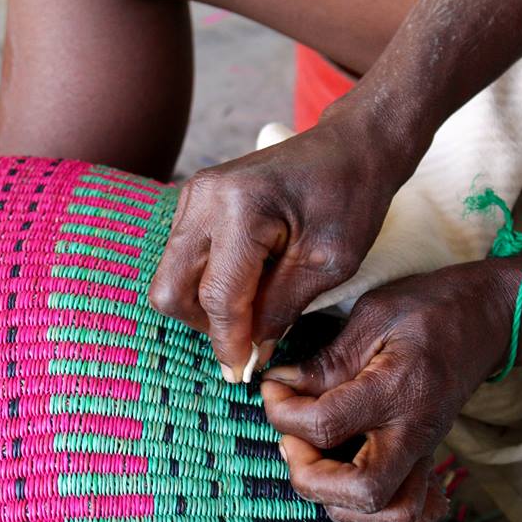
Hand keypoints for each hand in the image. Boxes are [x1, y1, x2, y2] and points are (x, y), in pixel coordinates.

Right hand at [149, 113, 419, 381]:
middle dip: (206, 326)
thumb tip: (248, 354)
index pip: (216, 298)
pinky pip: (180, 261)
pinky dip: (205, 284)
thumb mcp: (326, 264)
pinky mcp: (194, 202)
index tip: (243, 374)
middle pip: (171, 292)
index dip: (229, 343)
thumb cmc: (350, 198)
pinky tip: (247, 286)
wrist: (351, 147)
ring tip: (254, 310)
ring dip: (204, 307)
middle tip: (249, 340)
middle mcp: (203, 198)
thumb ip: (280, 311)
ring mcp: (192, 197)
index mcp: (239, 208)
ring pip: (170, 279)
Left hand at [262, 261, 513, 521]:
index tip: (272, 388)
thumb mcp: (373, 316)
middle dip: (310, 477)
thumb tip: (281, 385)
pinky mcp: (426, 461)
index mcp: (397, 390)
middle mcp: (415, 433)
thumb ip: (328, 359)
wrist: (488, 318)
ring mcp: (425, 453)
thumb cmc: (430, 309)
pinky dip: (379, 517)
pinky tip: (351, 485)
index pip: (327, 426)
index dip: (282, 412)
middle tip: (291, 439)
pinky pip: (411, 516)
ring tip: (314, 462)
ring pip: (392, 518)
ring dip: (340, 503)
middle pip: (364, 493)